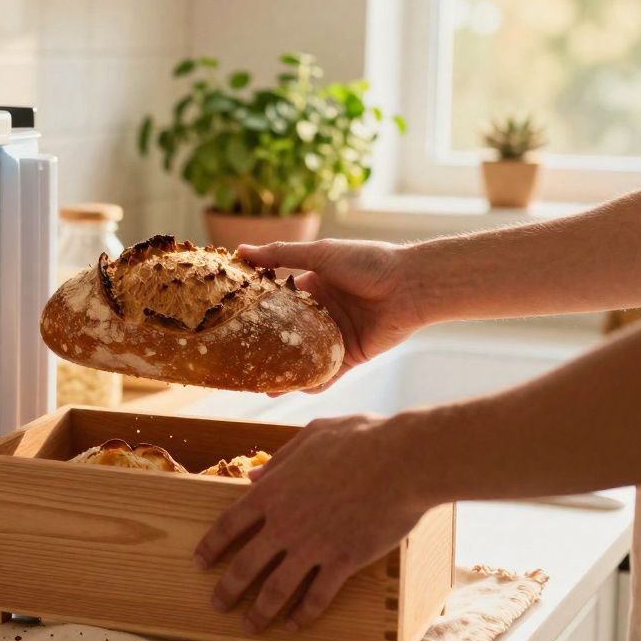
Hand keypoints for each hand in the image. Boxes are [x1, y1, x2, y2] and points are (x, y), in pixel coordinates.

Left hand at [193, 414, 429, 631]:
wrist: (402, 460)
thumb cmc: (360, 439)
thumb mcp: (311, 436)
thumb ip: (278, 459)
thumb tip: (252, 477)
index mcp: (272, 490)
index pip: (228, 525)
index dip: (210, 546)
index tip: (200, 562)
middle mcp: (285, 523)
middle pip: (244, 565)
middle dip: (227, 589)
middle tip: (217, 604)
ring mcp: (313, 546)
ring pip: (276, 589)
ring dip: (259, 611)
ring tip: (250, 626)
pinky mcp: (343, 562)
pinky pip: (318, 596)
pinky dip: (303, 614)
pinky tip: (294, 624)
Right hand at [239, 239, 426, 391]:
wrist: (410, 285)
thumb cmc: (367, 262)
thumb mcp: (320, 255)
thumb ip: (281, 255)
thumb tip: (242, 251)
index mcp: (311, 287)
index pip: (275, 303)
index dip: (254, 313)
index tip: (229, 324)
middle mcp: (321, 313)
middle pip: (286, 335)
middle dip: (265, 349)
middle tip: (240, 361)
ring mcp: (335, 336)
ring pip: (303, 357)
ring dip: (285, 371)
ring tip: (262, 384)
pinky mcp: (351, 355)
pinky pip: (328, 373)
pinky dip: (312, 382)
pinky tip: (294, 390)